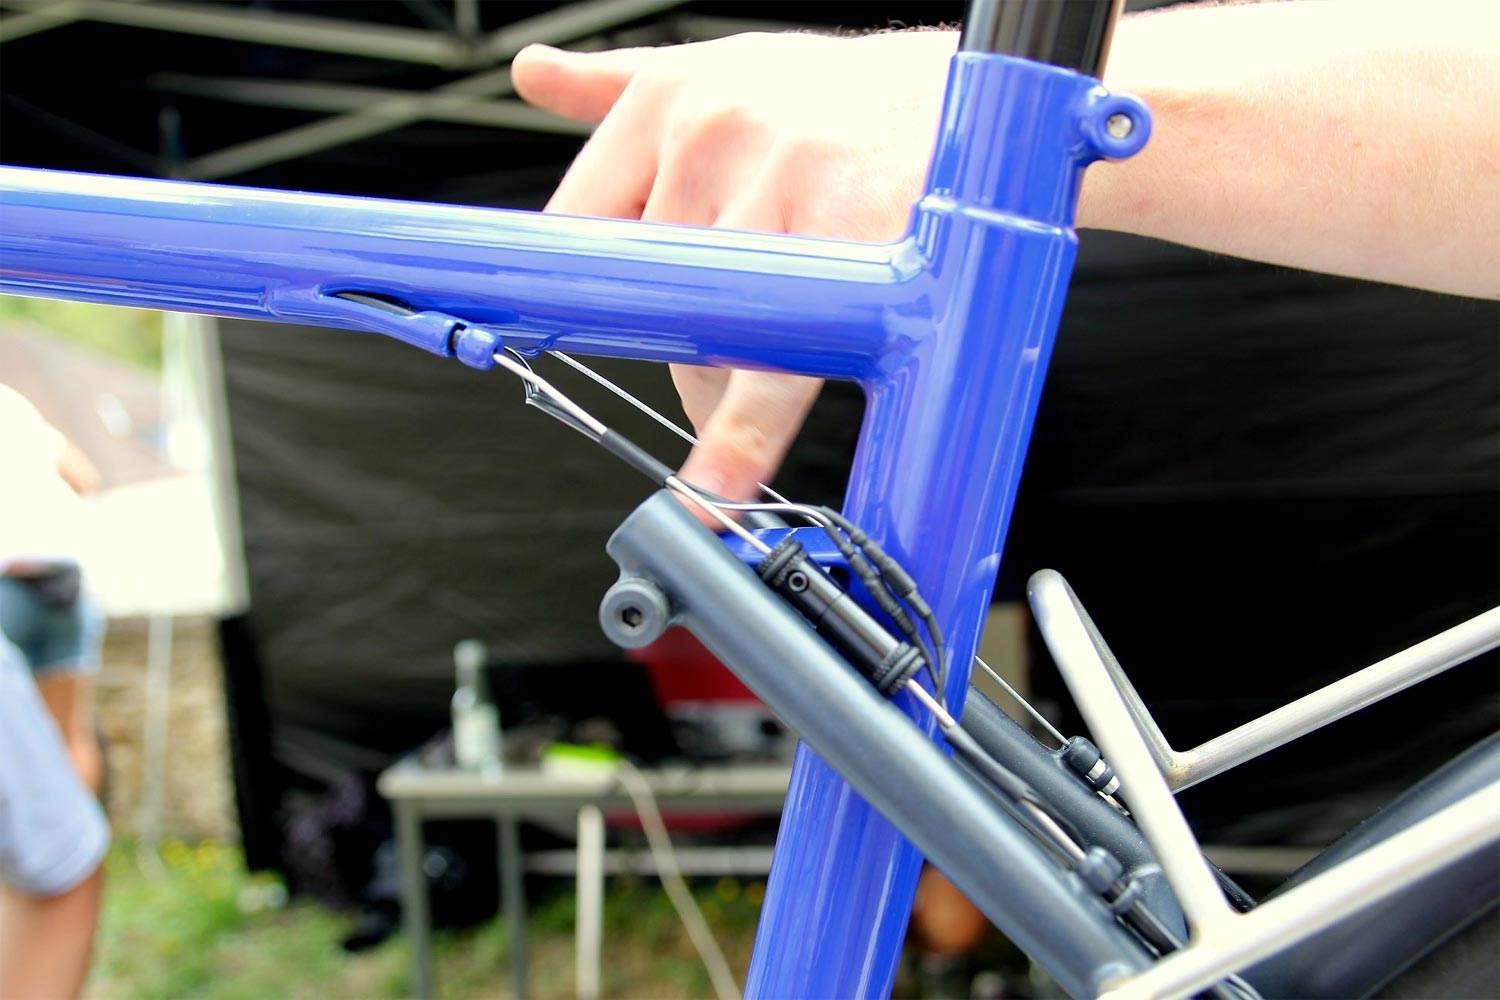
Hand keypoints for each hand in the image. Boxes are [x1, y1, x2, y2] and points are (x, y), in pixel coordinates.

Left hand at [513, 30, 956, 508]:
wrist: (975, 101)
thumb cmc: (849, 96)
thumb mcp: (726, 63)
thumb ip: (615, 83)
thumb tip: (533, 73)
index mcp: (666, 99)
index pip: (579, 224)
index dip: (592, 294)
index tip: (586, 332)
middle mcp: (708, 136)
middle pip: (649, 296)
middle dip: (679, 347)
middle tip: (715, 362)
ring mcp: (774, 192)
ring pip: (705, 338)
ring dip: (719, 388)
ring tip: (758, 385)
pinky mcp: (843, 248)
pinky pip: (773, 367)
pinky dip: (739, 439)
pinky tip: (714, 486)